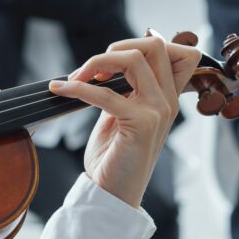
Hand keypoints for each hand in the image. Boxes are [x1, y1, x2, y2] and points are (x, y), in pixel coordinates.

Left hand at [49, 36, 200, 206]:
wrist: (112, 194)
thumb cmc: (114, 156)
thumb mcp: (122, 114)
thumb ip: (125, 88)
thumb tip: (111, 60)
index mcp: (167, 97)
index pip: (179, 52)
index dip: (145, 44)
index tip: (115, 62)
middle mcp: (168, 101)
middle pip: (154, 45)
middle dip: (117, 46)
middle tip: (94, 69)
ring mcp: (158, 111)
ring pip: (132, 59)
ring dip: (96, 62)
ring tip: (76, 79)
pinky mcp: (141, 124)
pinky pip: (105, 93)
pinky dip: (77, 87)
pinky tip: (60, 90)